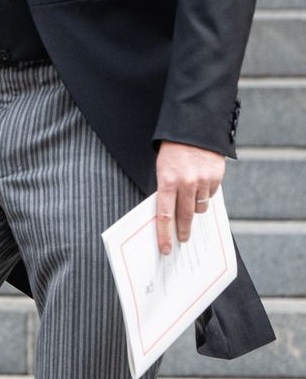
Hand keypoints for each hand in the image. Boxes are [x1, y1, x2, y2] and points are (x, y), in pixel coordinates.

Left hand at [155, 141, 225, 255]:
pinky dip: (205, 194)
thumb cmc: (173, 151)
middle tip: (182, 239)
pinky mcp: (216, 177)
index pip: (164, 215)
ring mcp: (202, 180)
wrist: (194, 128)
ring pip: (200, 208)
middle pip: (184, 217)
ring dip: (195, 208)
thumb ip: (166, 191)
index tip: (166, 249)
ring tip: (191, 198)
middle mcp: (185, 183)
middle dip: (183, 231)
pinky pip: (210, 195)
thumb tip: (169, 216)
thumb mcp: (162, 169)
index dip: (165, 235)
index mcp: (167, 181)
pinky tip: (201, 184)